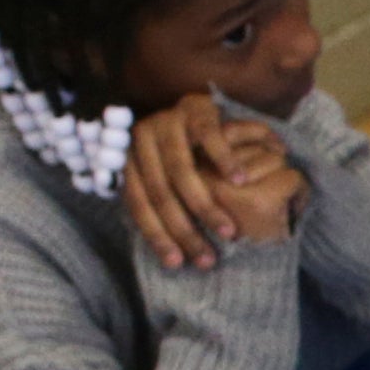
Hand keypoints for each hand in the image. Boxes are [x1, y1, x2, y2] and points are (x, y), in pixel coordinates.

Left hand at [122, 94, 296, 270]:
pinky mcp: (194, 108)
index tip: (178, 263)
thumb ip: (157, 202)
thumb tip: (165, 251)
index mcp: (128, 158)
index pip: (138, 203)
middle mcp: (142, 139)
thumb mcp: (161, 174)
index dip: (156, 235)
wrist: (195, 107)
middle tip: (207, 257)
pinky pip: (210, 137)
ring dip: (205, 205)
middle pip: (160, 192)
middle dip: (185, 229)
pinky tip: (240, 182)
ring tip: (227, 231)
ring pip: (181, 170)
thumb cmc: (183, 152)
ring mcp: (167, 121)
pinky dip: (225, 161)